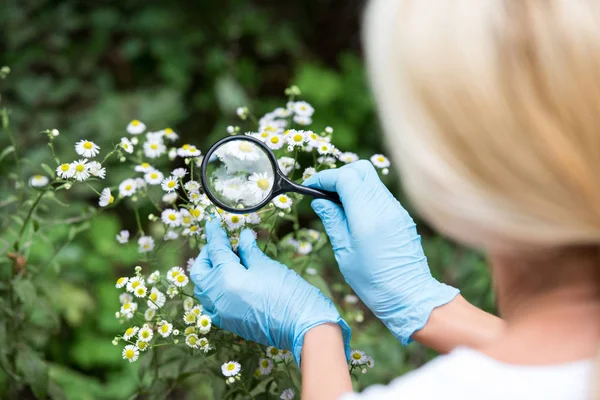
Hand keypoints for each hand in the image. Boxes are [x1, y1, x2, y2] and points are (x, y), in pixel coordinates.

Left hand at [189, 219, 350, 364]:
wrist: (301, 326)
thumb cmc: (287, 292)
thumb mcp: (266, 265)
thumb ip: (249, 250)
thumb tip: (243, 237)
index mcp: (226, 278)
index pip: (215, 250)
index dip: (214, 234)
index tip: (212, 223)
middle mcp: (217, 297)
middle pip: (200, 271)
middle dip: (207, 255)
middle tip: (220, 244)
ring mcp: (220, 313)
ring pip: (202, 289)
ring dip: (208, 273)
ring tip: (225, 263)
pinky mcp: (227, 323)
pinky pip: (210, 304)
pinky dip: (213, 291)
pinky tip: (226, 284)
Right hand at [304, 160, 458, 344]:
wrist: (409, 295)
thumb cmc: (372, 280)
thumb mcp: (344, 252)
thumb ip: (332, 220)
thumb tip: (319, 201)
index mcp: (367, 215)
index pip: (345, 177)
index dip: (325, 178)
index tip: (310, 187)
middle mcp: (384, 206)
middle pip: (361, 170)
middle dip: (339, 175)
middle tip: (324, 193)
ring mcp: (396, 209)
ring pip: (371, 180)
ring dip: (352, 185)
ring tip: (337, 206)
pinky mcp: (401, 215)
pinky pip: (379, 194)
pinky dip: (363, 195)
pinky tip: (354, 214)